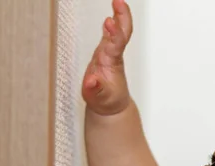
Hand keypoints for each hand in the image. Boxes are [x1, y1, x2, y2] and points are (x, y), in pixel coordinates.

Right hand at [82, 0, 133, 115]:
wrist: (112, 105)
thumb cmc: (107, 100)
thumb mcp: (100, 99)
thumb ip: (95, 90)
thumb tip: (92, 81)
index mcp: (111, 62)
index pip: (115, 44)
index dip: (114, 33)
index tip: (110, 21)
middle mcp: (112, 55)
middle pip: (121, 34)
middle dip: (122, 17)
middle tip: (119, 2)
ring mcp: (109, 53)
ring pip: (117, 33)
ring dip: (119, 16)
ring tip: (119, 1)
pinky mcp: (105, 54)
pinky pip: (110, 37)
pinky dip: (112, 25)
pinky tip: (111, 16)